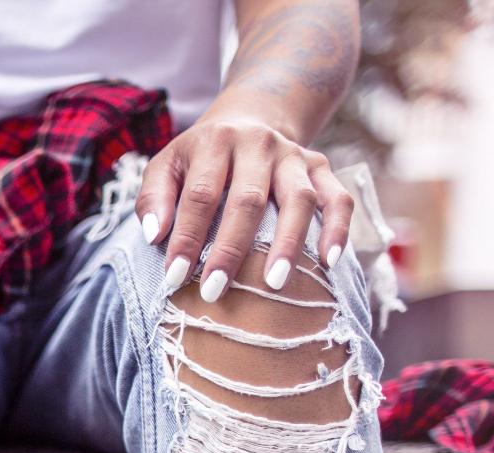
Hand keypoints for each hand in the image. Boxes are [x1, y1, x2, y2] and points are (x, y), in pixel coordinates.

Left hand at [137, 115, 353, 300]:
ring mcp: (294, 155)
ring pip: (298, 199)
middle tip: (214, 291)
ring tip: (274, 284)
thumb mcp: (166, 166)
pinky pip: (338, 198)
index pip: (200, 195)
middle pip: (248, 200)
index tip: (175, 277)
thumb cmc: (199, 159)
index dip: (187, 237)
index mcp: (216, 142)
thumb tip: (155, 235)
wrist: (248, 121)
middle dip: (230, 249)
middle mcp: (259, 144)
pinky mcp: (321, 166)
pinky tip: (328, 261)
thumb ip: (154, 197)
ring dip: (287, 243)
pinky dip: (338, 228)